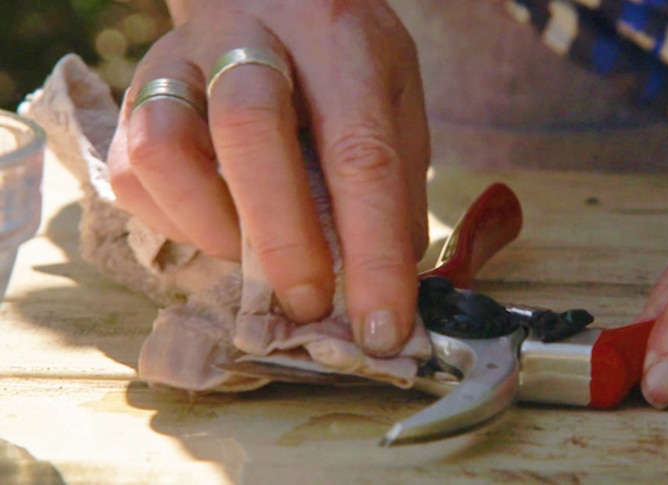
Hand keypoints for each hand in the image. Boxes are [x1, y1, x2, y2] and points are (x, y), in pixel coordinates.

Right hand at [107, 0, 429, 355]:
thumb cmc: (339, 57)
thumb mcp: (392, 98)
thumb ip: (392, 179)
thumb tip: (384, 278)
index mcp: (337, 40)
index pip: (359, 152)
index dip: (373, 252)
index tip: (384, 329)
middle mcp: (249, 38)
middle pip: (251, 133)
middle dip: (285, 242)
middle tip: (311, 305)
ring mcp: (180, 61)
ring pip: (165, 150)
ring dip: (215, 231)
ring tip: (254, 257)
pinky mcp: (136, 92)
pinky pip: (133, 173)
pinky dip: (178, 222)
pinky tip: (219, 226)